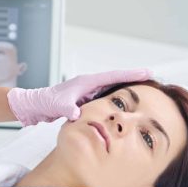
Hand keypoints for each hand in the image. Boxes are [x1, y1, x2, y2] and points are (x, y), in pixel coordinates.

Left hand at [7, 68, 152, 125]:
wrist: (35, 105)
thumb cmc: (46, 103)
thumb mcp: (59, 106)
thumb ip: (69, 110)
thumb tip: (78, 114)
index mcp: (86, 82)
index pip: (113, 76)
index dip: (131, 75)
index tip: (147, 72)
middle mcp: (89, 84)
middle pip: (116, 79)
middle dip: (133, 78)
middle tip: (152, 76)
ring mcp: (87, 91)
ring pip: (112, 88)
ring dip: (126, 87)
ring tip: (144, 87)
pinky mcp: (85, 99)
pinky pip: (105, 97)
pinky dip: (116, 97)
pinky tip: (124, 102)